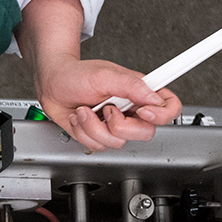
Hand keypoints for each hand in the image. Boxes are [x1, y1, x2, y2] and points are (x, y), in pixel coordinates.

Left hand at [35, 55, 181, 151]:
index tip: (143, 111)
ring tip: (85, 109)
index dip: (162, 114)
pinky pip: (97, 146)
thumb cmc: (76, 75)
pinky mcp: (98, 135)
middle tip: (107, 109)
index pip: (170, 108)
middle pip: (145, 133)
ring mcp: (114, 125)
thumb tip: (154, 97)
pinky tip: (80, 117)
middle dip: (120, 125)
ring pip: (117, 143)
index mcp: (140, 92)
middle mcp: (130, 110)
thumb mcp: (105, 75)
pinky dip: (83, 132)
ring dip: (94, 127)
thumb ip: (132, 85)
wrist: (52, 85)